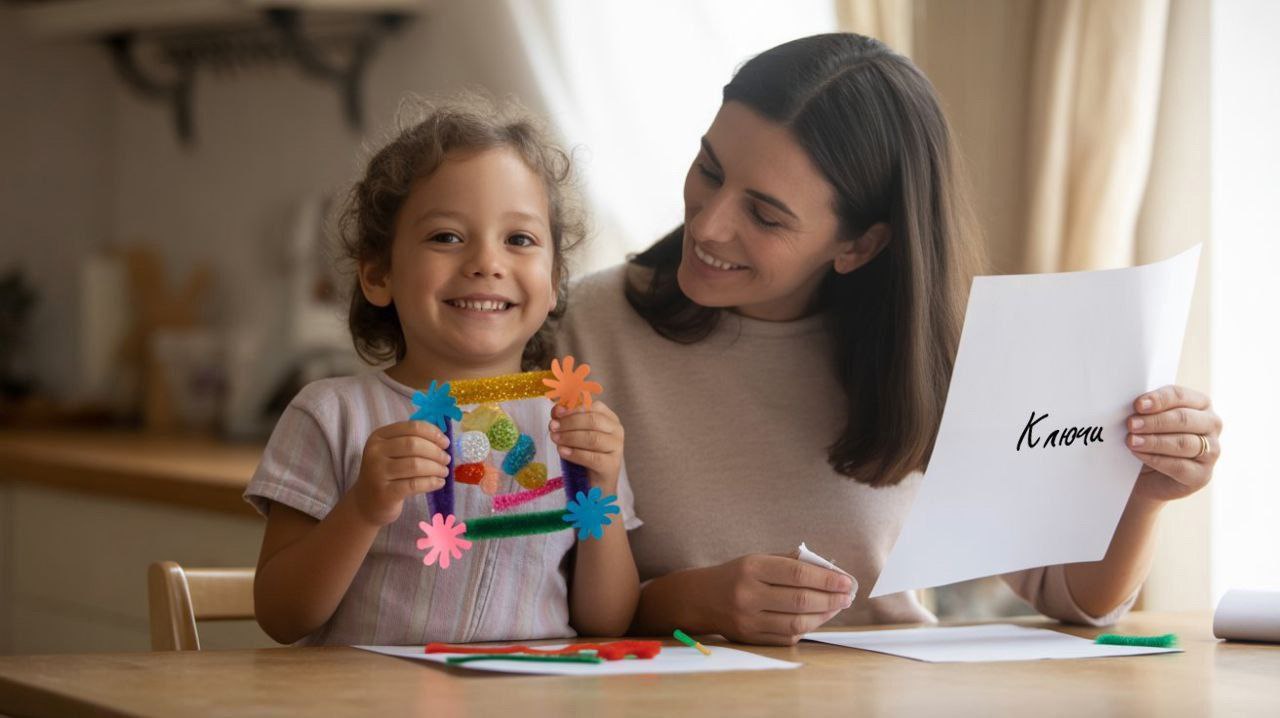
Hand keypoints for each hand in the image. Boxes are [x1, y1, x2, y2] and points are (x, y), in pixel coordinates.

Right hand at [351, 421, 450, 526]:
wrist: (366, 503)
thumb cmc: (386, 474)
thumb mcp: (392, 453)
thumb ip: (412, 441)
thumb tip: (442, 439)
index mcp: (379, 436)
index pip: (412, 427)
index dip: (433, 433)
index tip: (445, 443)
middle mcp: (375, 452)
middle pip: (414, 445)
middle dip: (436, 452)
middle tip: (446, 459)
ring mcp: (378, 472)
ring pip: (415, 465)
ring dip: (436, 468)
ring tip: (444, 472)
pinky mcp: (385, 493)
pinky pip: (415, 484)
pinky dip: (431, 482)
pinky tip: (439, 483)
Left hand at [549, 402, 623, 492]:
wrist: (596, 485)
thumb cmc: (585, 456)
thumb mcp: (576, 434)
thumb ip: (568, 421)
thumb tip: (556, 410)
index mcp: (610, 419)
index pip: (593, 407)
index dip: (573, 408)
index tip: (556, 413)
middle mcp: (617, 431)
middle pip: (593, 421)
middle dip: (569, 422)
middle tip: (553, 426)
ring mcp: (617, 448)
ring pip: (592, 438)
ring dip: (570, 437)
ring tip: (555, 439)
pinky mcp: (611, 466)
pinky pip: (592, 458)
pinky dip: (574, 454)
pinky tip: (562, 452)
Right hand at [697, 554, 853, 645]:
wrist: (700, 598)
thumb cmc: (736, 575)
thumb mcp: (758, 559)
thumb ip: (791, 562)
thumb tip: (829, 571)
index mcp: (751, 568)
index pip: (797, 574)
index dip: (826, 579)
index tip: (847, 581)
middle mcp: (748, 595)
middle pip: (800, 600)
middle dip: (830, 598)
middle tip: (848, 595)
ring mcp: (748, 620)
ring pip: (796, 623)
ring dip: (823, 616)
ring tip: (837, 607)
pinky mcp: (750, 638)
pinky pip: (787, 636)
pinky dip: (807, 628)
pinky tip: (817, 618)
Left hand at [1127, 385, 1221, 502]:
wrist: (1145, 476)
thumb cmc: (1148, 440)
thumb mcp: (1147, 421)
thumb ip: (1146, 411)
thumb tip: (1135, 406)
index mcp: (1200, 403)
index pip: (1180, 396)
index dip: (1159, 399)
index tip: (1138, 405)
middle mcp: (1211, 424)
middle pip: (1183, 419)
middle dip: (1155, 421)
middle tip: (1131, 424)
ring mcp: (1211, 451)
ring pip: (1183, 443)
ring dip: (1154, 441)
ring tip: (1131, 440)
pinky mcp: (1202, 475)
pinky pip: (1179, 466)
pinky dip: (1156, 459)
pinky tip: (1138, 454)